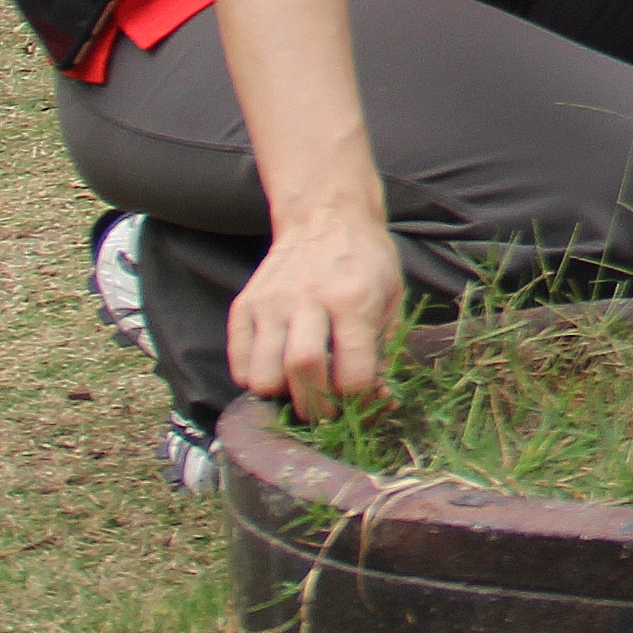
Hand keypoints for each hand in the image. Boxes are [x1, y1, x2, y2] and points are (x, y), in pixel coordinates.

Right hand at [232, 216, 403, 419]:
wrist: (327, 217)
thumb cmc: (367, 263)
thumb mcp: (392, 298)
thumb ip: (385, 349)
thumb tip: (378, 402)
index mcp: (353, 299)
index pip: (352, 370)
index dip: (358, 401)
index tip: (362, 406)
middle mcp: (308, 299)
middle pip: (302, 370)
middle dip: (317, 409)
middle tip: (328, 415)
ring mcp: (270, 302)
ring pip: (263, 373)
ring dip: (283, 396)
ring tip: (299, 391)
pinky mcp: (244, 305)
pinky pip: (239, 361)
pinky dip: (254, 380)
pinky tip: (276, 372)